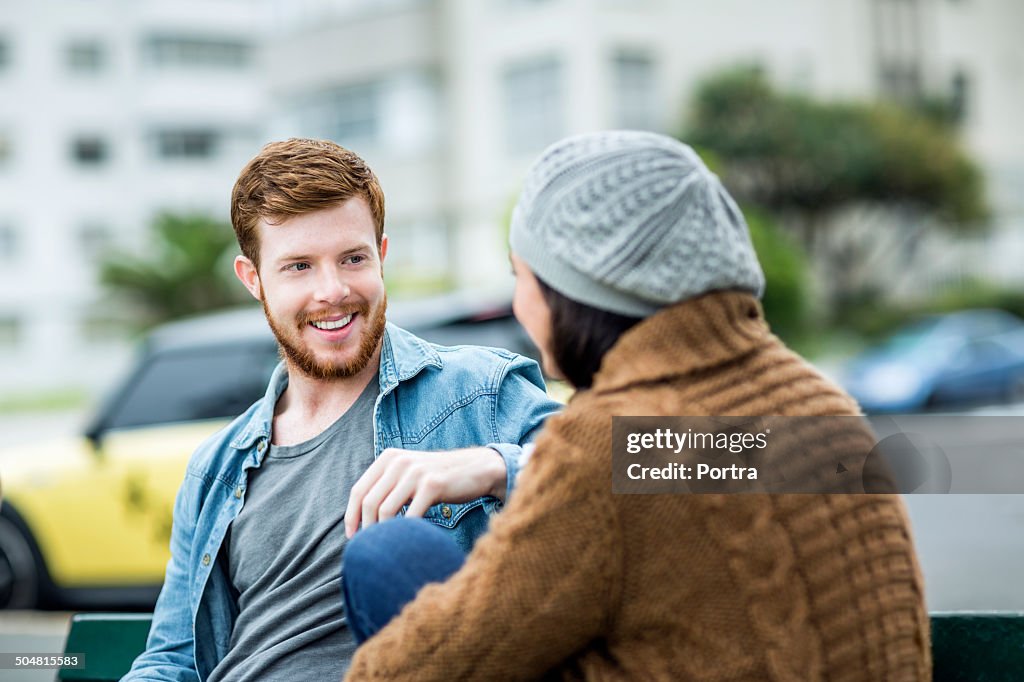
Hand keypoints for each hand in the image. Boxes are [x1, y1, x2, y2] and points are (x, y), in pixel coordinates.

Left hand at [345, 447, 506, 537]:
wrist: (477, 469)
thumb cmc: (439, 478)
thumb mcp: (409, 473)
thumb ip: (387, 486)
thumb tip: (361, 517)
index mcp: (389, 458)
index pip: (358, 490)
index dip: (351, 516)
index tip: (352, 536)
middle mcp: (399, 461)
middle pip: (369, 502)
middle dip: (365, 528)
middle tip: (369, 547)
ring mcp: (416, 472)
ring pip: (386, 510)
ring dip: (383, 533)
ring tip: (387, 547)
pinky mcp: (433, 484)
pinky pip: (410, 515)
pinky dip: (405, 532)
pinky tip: (408, 541)